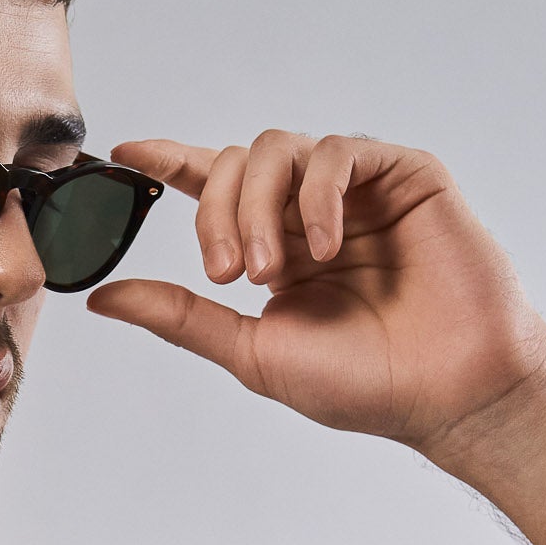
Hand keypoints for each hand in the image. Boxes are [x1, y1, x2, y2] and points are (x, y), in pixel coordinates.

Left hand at [85, 130, 545, 459]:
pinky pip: (339, 152)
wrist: (445, 394)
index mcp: (272, 246)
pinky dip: (317, 195)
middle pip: (235, 165)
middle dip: (216, 214)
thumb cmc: (360, 381)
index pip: (212, 185)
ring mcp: (356, 191)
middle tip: (230, 275)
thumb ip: (177, 315)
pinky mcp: (404, 176)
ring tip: (271, 272)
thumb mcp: (249, 350)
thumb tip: (100, 297)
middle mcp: (308, 212)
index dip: (168, 162)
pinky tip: (325, 247)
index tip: (123, 154)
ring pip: (278, 150)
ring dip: (259, 207)